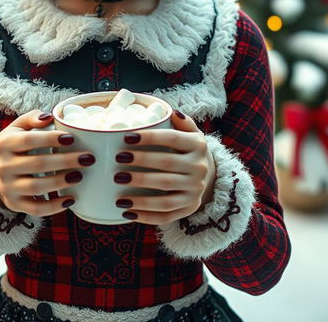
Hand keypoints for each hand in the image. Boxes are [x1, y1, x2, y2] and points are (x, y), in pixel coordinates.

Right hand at [0, 109, 94, 216]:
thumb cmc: (15, 145)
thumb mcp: (18, 127)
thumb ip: (32, 118)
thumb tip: (49, 117)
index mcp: (5, 143)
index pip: (28, 140)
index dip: (50, 139)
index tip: (72, 138)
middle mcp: (4, 166)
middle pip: (37, 164)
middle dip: (65, 161)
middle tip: (87, 158)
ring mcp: (8, 187)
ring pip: (36, 187)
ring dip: (60, 182)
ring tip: (80, 175)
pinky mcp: (14, 204)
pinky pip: (35, 209)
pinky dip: (54, 207)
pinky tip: (71, 199)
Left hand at [115, 110, 215, 224]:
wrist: (208, 174)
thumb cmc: (188, 149)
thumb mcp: (191, 132)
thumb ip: (182, 122)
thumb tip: (171, 112)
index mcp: (197, 145)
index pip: (172, 138)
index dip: (150, 138)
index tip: (127, 137)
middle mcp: (200, 168)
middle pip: (167, 165)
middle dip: (141, 162)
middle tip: (118, 159)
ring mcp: (195, 190)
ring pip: (166, 194)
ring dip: (140, 192)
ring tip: (118, 184)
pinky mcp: (189, 207)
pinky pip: (167, 215)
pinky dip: (146, 216)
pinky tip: (127, 211)